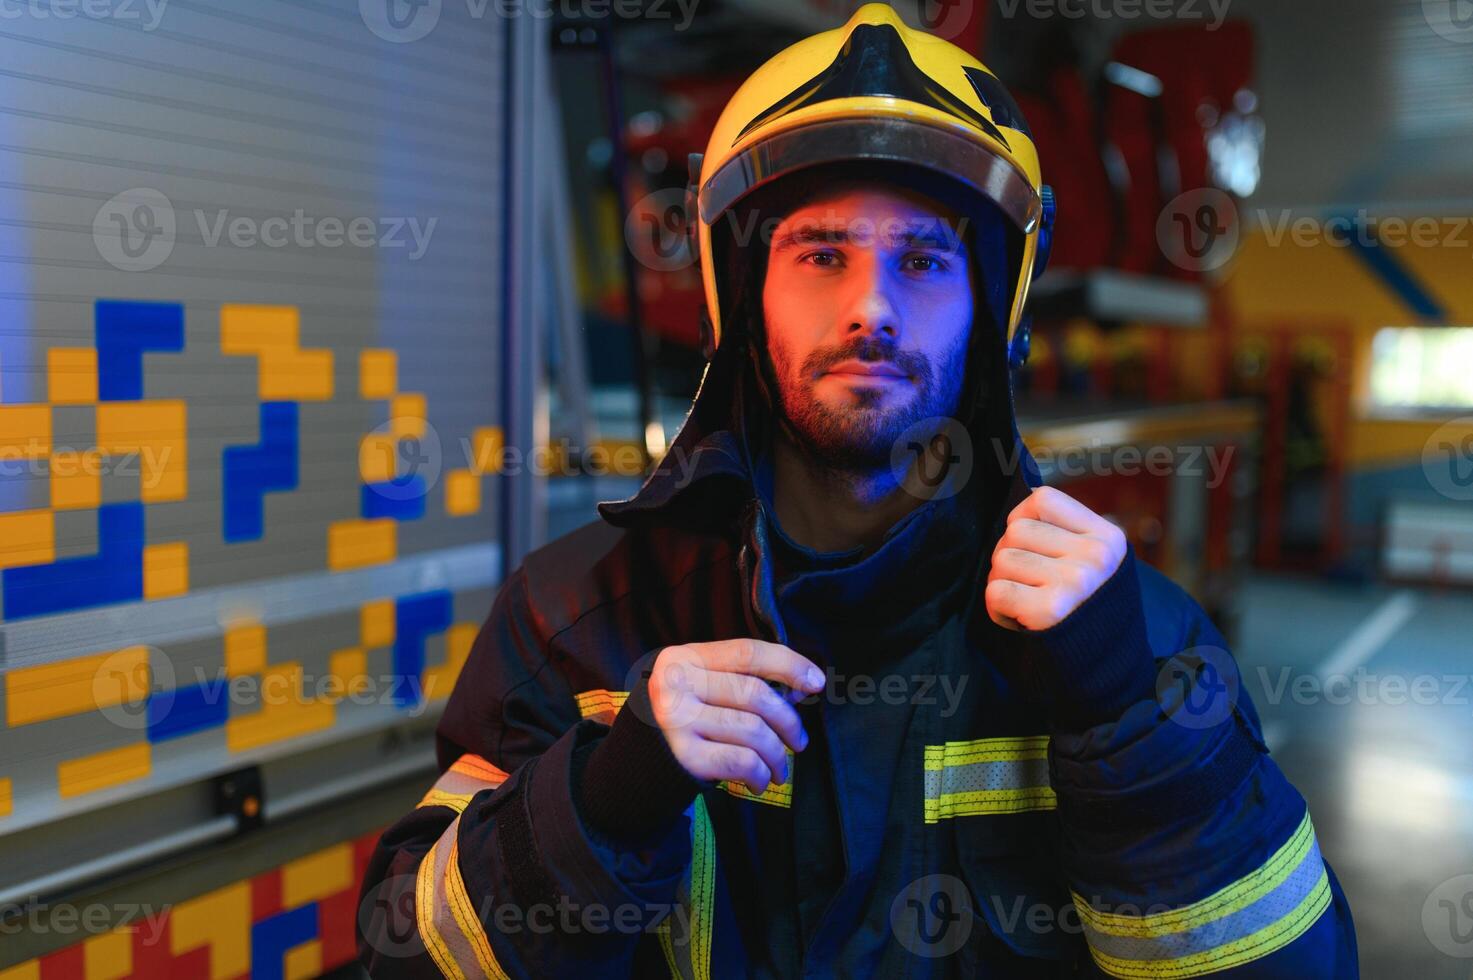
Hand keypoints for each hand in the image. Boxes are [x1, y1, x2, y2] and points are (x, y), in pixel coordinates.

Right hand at [649, 638, 824, 795]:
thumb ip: (743, 680)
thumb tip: (804, 685)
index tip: (817, 683)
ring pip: (753, 731)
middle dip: (788, 722)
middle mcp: (676, 684)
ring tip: (780, 770)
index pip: (747, 653)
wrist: (637, 762)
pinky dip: (759, 773)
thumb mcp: (703, 686)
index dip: (788, 664)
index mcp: (685, 658)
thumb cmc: (684, 718)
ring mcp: (677, 720)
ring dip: (777, 756)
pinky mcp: (683, 756)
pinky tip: (759, 781)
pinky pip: (741, 761)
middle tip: (799, 742)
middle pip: (755, 695)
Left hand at [985, 486, 1127, 631]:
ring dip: (1002, 583)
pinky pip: (996, 591)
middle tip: (1029, 586)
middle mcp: (1095, 556)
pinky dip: (997, 608)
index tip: (1032, 547)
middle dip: (1010, 557)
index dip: (1023, 520)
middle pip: (1015, 531)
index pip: (1043, 500)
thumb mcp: (1097, 565)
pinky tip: (1019, 619)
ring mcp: (1074, 582)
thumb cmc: (1091, 614)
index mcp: (1108, 538)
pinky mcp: (1050, 611)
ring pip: (1002, 559)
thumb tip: (1016, 511)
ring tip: (1026, 603)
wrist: (1111, 676)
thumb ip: (1067, 535)